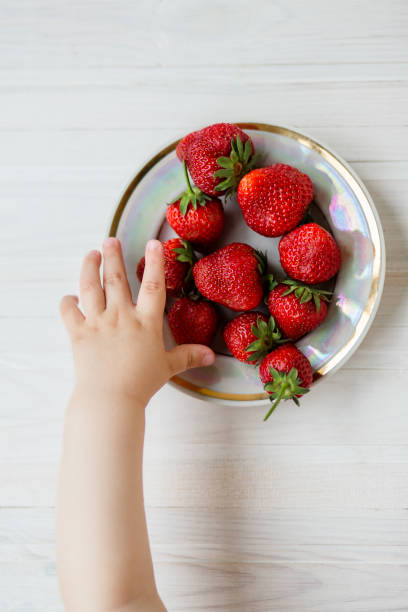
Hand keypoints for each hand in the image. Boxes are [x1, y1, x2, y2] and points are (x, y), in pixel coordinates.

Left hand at [60, 237, 214, 405]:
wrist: (110, 399)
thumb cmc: (141, 384)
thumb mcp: (168, 368)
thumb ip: (188, 356)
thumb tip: (210, 355)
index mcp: (145, 322)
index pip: (153, 285)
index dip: (155, 262)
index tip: (154, 243)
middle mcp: (121, 316)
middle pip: (116, 279)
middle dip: (113, 256)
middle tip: (110, 239)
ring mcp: (98, 323)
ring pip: (91, 287)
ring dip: (90, 268)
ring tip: (92, 255)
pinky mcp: (79, 334)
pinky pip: (69, 312)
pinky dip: (68, 302)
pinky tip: (71, 297)